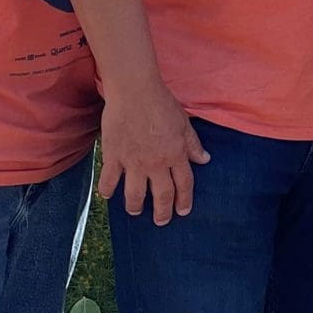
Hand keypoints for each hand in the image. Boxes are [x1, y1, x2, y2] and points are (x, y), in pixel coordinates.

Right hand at [99, 77, 210, 223]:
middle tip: (161, 221)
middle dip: (162, 212)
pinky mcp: (114, 156)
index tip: (183, 211)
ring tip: (135, 211)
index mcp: (176, 154)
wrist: (134, 90)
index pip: (184, 184)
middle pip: (162, 195)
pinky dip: (107, 190)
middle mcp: (157, 163)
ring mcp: (134, 162)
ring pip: (135, 195)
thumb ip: (193, 144)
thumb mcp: (184, 123)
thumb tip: (205, 159)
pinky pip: (109, 180)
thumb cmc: (161, 102)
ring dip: (136, 207)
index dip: (184, 200)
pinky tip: (108, 195)